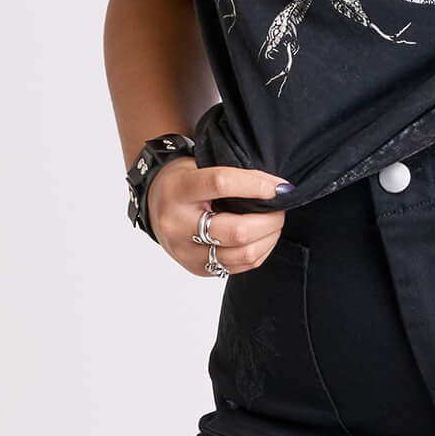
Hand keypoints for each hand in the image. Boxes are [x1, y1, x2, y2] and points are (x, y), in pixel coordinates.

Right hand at [147, 161, 290, 275]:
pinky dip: (260, 252)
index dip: (256, 185)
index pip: (221, 184)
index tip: (279, 187)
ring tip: (274, 223)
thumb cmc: (183, 182)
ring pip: (243, 254)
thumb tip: (276, 189)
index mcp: (178, 191)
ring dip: (269, 238)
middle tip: (280, 209)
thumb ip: (232, 175)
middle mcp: (177, 225)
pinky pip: (240, 267)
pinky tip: (263, 239)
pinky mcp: (196, 269)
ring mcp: (186, 252)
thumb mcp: (199, 166)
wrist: (155, 205)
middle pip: (237, 231)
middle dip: (270, 220)